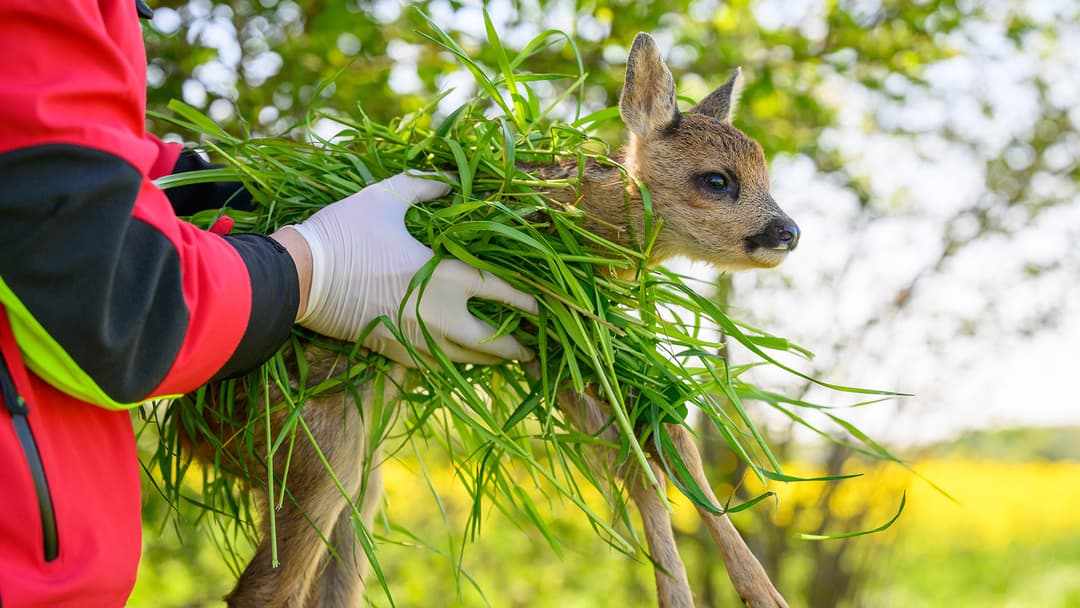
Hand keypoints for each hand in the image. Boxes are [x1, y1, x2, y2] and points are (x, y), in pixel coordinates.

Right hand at [277, 173, 536, 365]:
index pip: (501, 294)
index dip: (527, 302)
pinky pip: (436, 366)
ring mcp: (416, 340)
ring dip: (489, 360)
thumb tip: (447, 179)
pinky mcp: (394, 353)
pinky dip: (454, 364)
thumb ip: (424, 185)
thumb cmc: (345, 233)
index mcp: (446, 277)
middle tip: (531, 348)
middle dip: (516, 347)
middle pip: (492, 342)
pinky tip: (460, 360)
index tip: (543, 306)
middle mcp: (440, 316)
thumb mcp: (386, 197)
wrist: (297, 278)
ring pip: (466, 361)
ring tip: (504, 358)